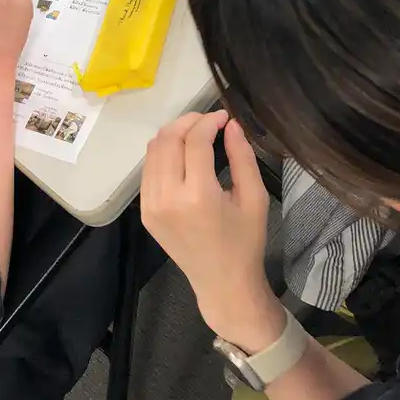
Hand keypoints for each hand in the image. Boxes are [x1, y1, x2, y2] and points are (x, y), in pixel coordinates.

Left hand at [141, 111, 285, 353]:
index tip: (224, 116)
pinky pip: (148, 170)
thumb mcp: (254, 198)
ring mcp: (151, 205)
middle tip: (208, 121)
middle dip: (188, 122)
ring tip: (195, 133)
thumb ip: (242, 157)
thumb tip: (231, 124)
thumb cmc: (245, 241)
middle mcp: (168, 198)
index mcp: (198, 196)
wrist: (222, 283)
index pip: (195, 141)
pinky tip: (181, 154)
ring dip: (172, 134)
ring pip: (153, 151)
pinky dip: (162, 154)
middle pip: (168, 140)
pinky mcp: (145, 212)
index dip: (209, 121)